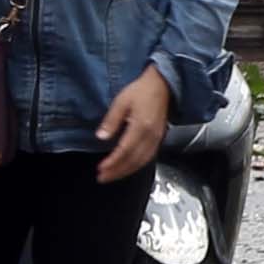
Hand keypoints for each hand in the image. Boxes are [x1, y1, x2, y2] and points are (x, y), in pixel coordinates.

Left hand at [94, 65, 173, 182]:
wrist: (163, 85)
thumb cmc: (141, 90)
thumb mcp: (122, 101)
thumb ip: (111, 120)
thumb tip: (101, 137)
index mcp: (141, 127)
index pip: (125, 151)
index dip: (112, 162)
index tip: (100, 169)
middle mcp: (151, 137)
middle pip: (133, 161)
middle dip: (117, 171)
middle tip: (102, 178)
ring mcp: (157, 139)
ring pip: (142, 162)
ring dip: (126, 171)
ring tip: (112, 176)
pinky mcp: (159, 139)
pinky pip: (148, 158)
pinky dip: (136, 166)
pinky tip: (127, 168)